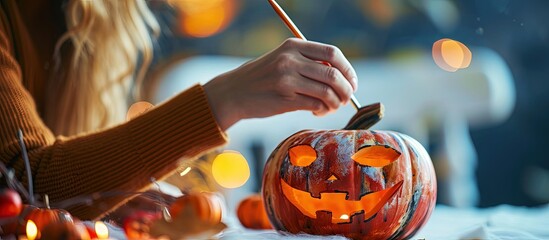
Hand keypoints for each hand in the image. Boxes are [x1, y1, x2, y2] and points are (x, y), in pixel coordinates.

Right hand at [204, 38, 357, 130]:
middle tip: (346, 98)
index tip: (351, 82)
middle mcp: (291, 60)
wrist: (233, 93)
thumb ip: (308, 63)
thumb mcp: (283, 60)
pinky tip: (318, 112)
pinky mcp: (285, 99)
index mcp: (293, 46)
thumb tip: (342, 76)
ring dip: (335, 102)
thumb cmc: (262, 78)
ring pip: (327, 92)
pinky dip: (323, 110)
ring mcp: (287, 79)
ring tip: (331, 107)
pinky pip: (316, 105)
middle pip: (334, 74)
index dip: (348, 69)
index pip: (332, 53)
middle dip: (346, 89)